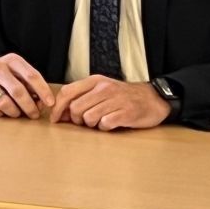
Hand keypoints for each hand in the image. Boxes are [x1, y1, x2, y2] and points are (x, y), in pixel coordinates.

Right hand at [0, 54, 52, 117]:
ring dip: (14, 112)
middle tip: (34, 115)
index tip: (50, 103)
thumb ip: (31, 85)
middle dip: (29, 106)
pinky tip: (2, 112)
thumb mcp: (18, 72)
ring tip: (17, 113)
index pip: (31, 75)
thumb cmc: (4, 75)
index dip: (43, 91)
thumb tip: (43, 103)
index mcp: (12, 60)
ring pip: (4, 102)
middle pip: (18, 91)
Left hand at [50, 75, 170, 131]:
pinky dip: (105, 128)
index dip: (58, 108)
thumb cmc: (123, 97)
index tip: (56, 119)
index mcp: (95, 81)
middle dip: (77, 120)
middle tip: (86, 121)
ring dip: (92, 124)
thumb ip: (81, 99)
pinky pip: (104, 124)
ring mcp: (115, 100)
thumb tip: (60, 115)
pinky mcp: (125, 112)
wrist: (153, 99)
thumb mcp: (101, 91)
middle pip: (75, 108)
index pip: (67, 92)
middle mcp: (104, 88)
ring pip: (88, 118)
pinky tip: (112, 124)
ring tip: (102, 121)